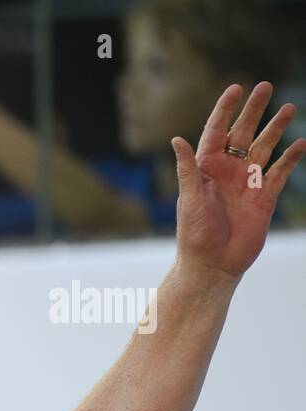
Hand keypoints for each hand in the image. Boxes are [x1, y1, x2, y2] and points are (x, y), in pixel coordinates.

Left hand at [172, 82, 304, 283]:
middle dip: (255, 111)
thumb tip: (176, 139)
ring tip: (290, 107)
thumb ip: (187, 169)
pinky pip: (280, 172)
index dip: (225, 109)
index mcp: (206, 169)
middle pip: (244, 133)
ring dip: (277, 128)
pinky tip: (301, 142)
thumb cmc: (194, 235)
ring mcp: (247, 182)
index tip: (236, 88)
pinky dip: (291, 157)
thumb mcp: (189, 199)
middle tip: (266, 87)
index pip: (216, 131)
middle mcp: (228, 171)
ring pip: (265, 148)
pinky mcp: (265, 197)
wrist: (213, 265)